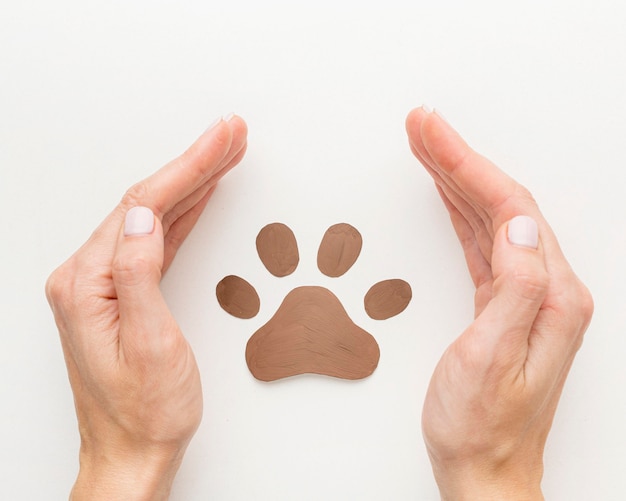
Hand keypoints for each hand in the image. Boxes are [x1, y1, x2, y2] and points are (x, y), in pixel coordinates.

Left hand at [45, 115, 247, 499]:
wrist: (132, 453)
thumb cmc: (143, 411)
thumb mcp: (150, 344)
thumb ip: (139, 274)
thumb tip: (146, 215)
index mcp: (87, 283)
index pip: (143, 204)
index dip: (189, 167)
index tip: (222, 139)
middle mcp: (88, 277)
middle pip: (147, 201)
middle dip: (195, 164)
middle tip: (230, 134)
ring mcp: (104, 284)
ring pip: (153, 215)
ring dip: (192, 183)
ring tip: (224, 154)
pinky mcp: (122, 293)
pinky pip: (156, 239)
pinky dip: (183, 212)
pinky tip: (201, 196)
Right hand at [407, 107, 592, 499]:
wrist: (484, 470)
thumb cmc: (483, 426)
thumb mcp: (492, 357)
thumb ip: (517, 286)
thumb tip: (520, 223)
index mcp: (551, 296)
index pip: (510, 208)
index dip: (467, 164)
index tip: (432, 133)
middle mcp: (546, 288)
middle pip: (500, 203)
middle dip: (457, 159)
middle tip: (422, 126)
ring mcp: (526, 294)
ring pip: (489, 218)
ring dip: (455, 179)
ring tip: (425, 147)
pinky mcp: (502, 303)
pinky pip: (480, 241)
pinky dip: (459, 210)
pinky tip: (444, 194)